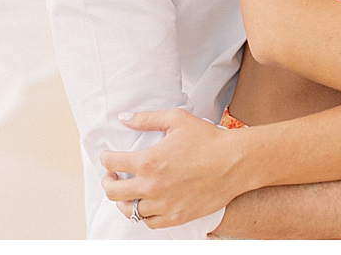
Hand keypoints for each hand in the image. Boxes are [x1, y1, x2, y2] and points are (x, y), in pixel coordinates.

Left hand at [100, 108, 247, 228]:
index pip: (111, 163)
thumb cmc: (208, 138)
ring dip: (124, 200)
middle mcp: (152, 186)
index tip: (108, 156)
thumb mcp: (176, 119)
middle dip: (108, 181)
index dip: (106, 158)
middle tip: (112, 176)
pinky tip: (146, 204)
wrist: (234, 163)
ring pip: (130, 210)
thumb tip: (123, 119)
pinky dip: (143, 214)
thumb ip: (146, 119)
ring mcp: (164, 205)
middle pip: (113, 192)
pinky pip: (150, 222)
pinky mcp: (177, 217)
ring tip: (128, 192)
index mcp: (148, 161)